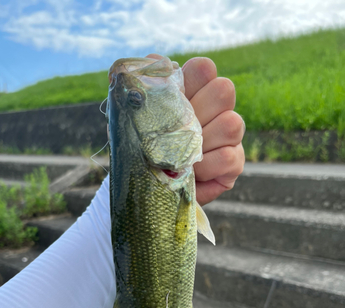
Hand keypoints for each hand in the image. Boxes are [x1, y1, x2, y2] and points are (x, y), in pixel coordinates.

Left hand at [146, 54, 244, 205]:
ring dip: (202, 142)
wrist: (147, 187)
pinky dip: (207, 166)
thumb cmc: (141, 151)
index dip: (191, 78)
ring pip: (232, 124)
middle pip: (224, 89)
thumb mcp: (133, 120)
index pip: (204, 68)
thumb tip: (153, 60)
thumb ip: (143, 90)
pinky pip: (229, 157)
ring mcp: (228, 136)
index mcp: (192, 92)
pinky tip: (193, 172)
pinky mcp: (234, 163)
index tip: (173, 97)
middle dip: (199, 110)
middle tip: (177, 132)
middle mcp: (215, 109)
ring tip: (181, 156)